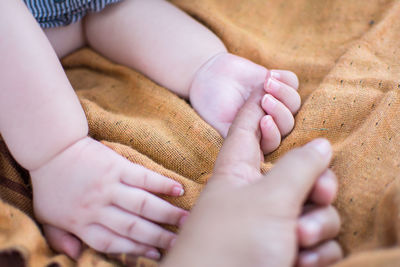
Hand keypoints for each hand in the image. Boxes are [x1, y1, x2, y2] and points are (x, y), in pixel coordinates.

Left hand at [31, 137, 187, 259]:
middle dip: (159, 237)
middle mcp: (98, 208)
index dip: (137, 250)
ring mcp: (109, 186)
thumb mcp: (47, 217)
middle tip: (180, 241)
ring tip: (187, 219)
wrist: (50, 149)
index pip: (114, 242)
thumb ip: (60, 238)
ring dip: (167, 213)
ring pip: (142, 204)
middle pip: (134, 227)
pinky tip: (178, 188)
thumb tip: (75, 256)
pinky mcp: (116, 166)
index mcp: (82, 223)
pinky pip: (143, 177)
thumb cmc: (50, 185)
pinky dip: (161, 183)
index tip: (157, 254)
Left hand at [162, 89, 341, 266]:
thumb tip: (321, 144)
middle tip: (317, 196)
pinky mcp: (284, 252)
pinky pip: (318, 241)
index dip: (258, 106)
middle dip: (317, 187)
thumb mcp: (269, 199)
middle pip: (301, 172)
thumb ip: (299, 168)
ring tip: (297, 242)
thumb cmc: (232, 242)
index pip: (250, 128)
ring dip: (316, 227)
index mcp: (241, 171)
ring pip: (316, 210)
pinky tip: (301, 262)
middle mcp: (257, 194)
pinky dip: (316, 252)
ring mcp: (272, 225)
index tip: (266, 83)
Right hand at [189, 52, 300, 153]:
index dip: (273, 132)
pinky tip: (269, 75)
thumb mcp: (221, 124)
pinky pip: (293, 82)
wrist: (206, 75)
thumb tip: (257, 162)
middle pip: (288, 123)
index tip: (264, 120)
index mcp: (257, 135)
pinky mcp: (278, 82)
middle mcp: (269, 120)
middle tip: (264, 99)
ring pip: (293, 102)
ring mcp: (275, 101)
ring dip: (283, 93)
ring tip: (267, 83)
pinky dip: (285, 79)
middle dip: (279, 111)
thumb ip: (238, 140)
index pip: (275, 140)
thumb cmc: (211, 104)